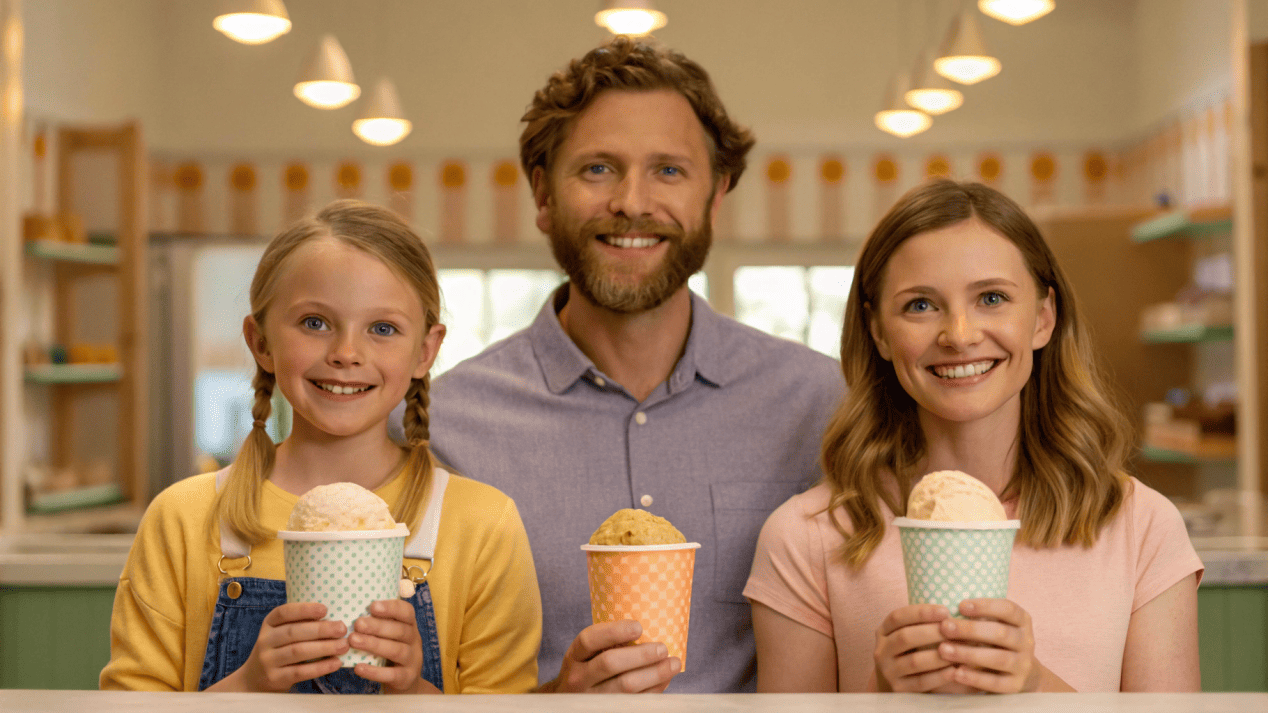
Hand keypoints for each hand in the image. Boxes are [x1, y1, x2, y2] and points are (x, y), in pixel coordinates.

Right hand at [230, 602, 348, 691]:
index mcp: (269, 624)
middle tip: (342, 629)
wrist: (255, 679)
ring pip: (298, 651)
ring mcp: (268, 660)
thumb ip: (300, 624)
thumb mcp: (281, 633)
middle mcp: (265, 640)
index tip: (325, 609)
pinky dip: (320, 667)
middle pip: (294, 632)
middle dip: (321, 629)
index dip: (304, 609)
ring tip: (343, 646)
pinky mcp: (275, 678)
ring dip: (324, 648)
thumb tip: (334, 618)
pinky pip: (300, 672)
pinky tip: (336, 662)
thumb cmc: (279, 650)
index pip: (284, 612)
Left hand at [351, 599, 440, 693]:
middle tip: (358, 624)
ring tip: (353, 640)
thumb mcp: (391, 634)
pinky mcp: (406, 678)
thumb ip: (379, 621)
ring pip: (397, 651)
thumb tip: (351, 607)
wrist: (405, 681)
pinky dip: (374, 672)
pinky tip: (358, 667)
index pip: (407, 612)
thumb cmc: (391, 650)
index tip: (372, 606)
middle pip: (400, 631)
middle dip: (378, 626)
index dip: (391, 608)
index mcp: (410, 626)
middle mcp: (414, 641)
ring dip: (374, 645)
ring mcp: (412, 660)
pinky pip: (391, 675)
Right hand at [540, 620, 679, 693]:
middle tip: (663, 648)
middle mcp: (578, 678)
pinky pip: (634, 702)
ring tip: (674, 664)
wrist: (570, 704)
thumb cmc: (588, 671)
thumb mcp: (587, 656)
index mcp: (575, 656)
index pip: (589, 639)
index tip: (639, 626)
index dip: (614, 631)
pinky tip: (666, 679)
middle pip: (610, 664)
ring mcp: (591, 698)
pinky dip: (654, 690)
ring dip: (654, 674)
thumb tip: (650, 628)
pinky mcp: (607, 711)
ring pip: (625, 687)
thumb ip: (608, 644)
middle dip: (641, 655)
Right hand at [873, 603, 965, 692]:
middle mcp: (881, 650)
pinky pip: (921, 682)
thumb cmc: (909, 653)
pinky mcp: (898, 690)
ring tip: (958, 650)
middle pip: (905, 637)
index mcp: (883, 632)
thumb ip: (921, 624)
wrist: (894, 684)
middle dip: (932, 632)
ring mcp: (888, 671)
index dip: (921, 612)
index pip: (898, 617)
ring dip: (938, 655)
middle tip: (954, 630)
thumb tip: (953, 612)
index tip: (945, 610)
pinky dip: (939, 676)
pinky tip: (955, 670)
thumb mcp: (906, 635)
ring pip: (914, 661)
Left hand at [936, 598, 1040, 692]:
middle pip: (1000, 633)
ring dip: (968, 653)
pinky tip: (956, 672)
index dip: (985, 606)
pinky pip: (995, 683)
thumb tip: (944, 610)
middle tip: (944, 627)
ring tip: (943, 649)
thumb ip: (978, 617)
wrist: (1023, 675)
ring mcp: (1023, 665)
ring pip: (998, 658)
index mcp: (1022, 621)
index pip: (1007, 609)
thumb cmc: (997, 641)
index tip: (960, 606)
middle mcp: (1026, 642)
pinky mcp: (1016, 686)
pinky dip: (975, 678)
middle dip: (970, 630)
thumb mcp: (996, 624)